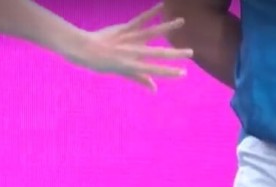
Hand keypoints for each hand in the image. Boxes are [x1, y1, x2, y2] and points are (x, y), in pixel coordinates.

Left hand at [73, 3, 192, 90]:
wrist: (84, 49)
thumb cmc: (102, 63)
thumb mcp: (120, 73)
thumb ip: (139, 78)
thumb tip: (154, 89)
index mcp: (131, 66)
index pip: (155, 70)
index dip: (170, 72)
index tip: (184, 73)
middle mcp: (132, 53)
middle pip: (157, 53)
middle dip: (175, 53)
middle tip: (191, 52)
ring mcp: (129, 39)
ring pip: (151, 32)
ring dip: (168, 26)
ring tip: (182, 21)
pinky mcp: (125, 28)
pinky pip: (140, 19)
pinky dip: (152, 12)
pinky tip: (162, 5)